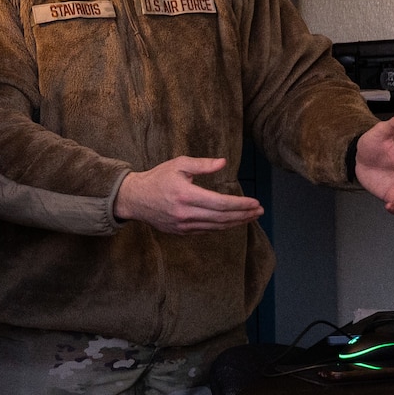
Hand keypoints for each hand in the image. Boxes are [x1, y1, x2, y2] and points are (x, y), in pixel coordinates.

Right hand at [113, 156, 263, 233]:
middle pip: (222, 218)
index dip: (241, 205)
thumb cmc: (157, 178)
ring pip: (216, 227)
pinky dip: (222, 226)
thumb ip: (202, 165)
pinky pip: (207, 230)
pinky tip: (232, 221)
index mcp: (186, 195)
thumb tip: (223, 162)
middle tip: (259, 210)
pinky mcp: (181, 231)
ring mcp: (183, 225)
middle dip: (244, 215)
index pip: (221, 203)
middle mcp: (185, 213)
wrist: (134, 199)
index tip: (255, 202)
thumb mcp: (178, 164)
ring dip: (236, 222)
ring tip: (250, 217)